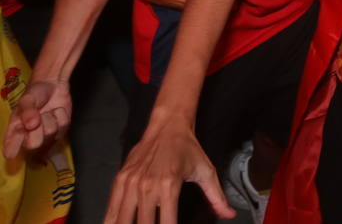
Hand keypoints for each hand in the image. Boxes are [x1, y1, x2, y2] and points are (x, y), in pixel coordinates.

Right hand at [3, 79, 72, 158]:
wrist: (53, 85)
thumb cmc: (34, 93)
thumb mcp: (26, 99)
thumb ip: (27, 110)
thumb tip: (31, 125)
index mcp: (15, 130)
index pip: (10, 147)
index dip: (12, 150)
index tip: (11, 153)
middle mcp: (29, 137)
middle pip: (34, 144)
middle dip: (38, 128)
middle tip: (37, 116)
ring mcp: (46, 135)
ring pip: (50, 133)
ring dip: (50, 118)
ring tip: (46, 111)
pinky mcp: (60, 131)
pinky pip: (63, 126)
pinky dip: (61, 115)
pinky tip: (56, 111)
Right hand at [106, 116, 233, 222]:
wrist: (167, 126)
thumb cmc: (187, 149)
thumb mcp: (206, 172)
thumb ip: (216, 197)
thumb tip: (229, 215)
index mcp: (169, 186)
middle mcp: (147, 186)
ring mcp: (131, 183)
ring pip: (123, 220)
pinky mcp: (120, 180)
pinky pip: (111, 208)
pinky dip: (112, 221)